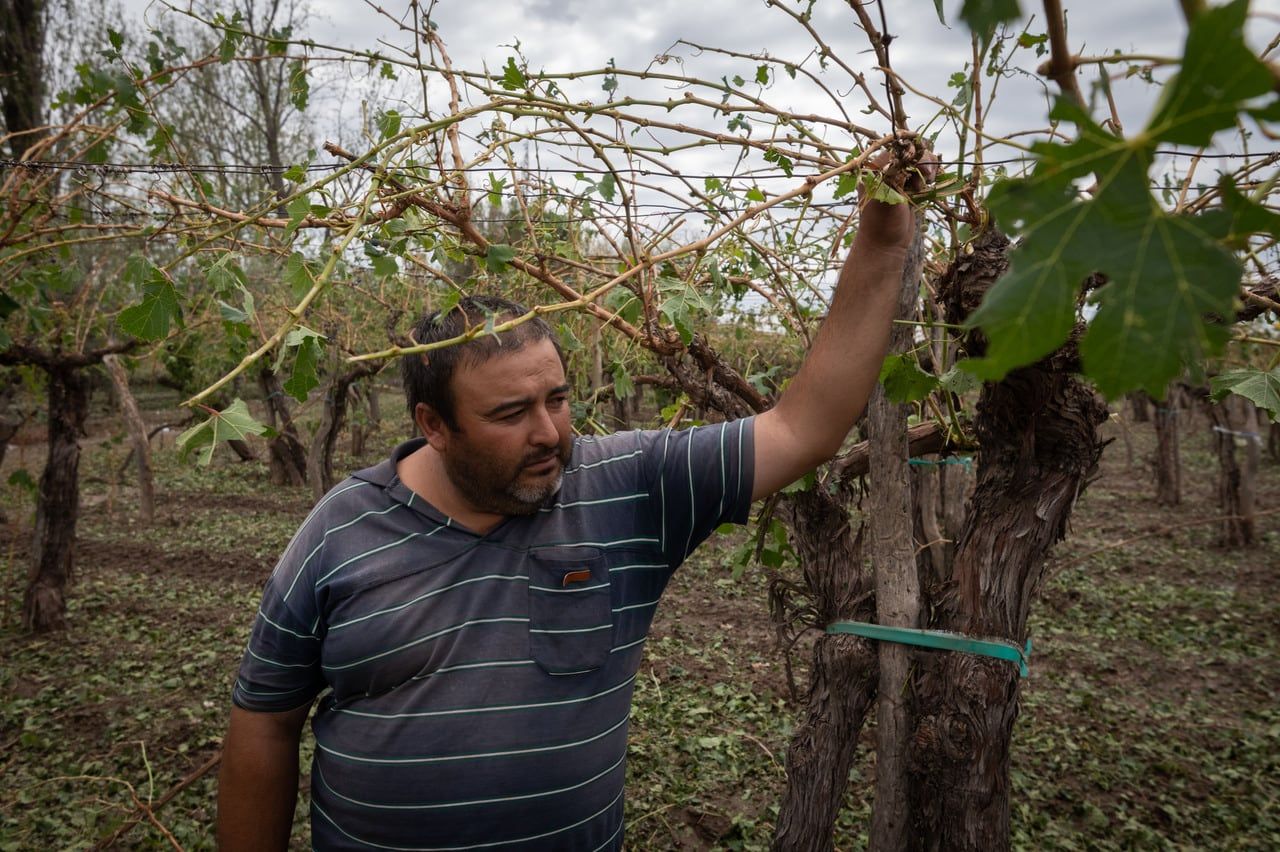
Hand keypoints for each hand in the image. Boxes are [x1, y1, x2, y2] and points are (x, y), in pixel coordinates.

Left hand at [857, 137, 938, 251]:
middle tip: (927, 177)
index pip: (897, 150)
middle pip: (911, 153)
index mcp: (874, 169)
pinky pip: (923, 174)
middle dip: (923, 162)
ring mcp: (898, 179)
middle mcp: (886, 171)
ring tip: (927, 183)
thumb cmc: (880, 222)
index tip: (921, 168)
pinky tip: (931, 183)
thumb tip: (909, 152)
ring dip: (928, 169)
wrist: (885, 245)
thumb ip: (895, 173)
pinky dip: (929, 176)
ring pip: (919, 162)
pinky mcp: (909, 188)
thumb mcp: (885, 195)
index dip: (913, 155)